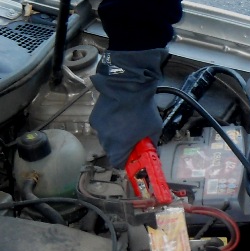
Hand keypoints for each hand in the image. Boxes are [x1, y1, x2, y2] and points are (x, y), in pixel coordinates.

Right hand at [89, 48, 167, 167]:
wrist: (128, 86)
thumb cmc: (143, 109)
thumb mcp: (155, 128)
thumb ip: (152, 143)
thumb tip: (152, 152)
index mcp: (118, 147)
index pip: (118, 164)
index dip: (127, 160)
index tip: (134, 153)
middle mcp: (105, 141)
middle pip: (112, 151)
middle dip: (122, 146)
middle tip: (133, 135)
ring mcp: (98, 129)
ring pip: (106, 138)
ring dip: (115, 134)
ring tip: (126, 120)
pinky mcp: (94, 118)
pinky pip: (102, 126)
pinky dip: (109, 123)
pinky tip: (118, 113)